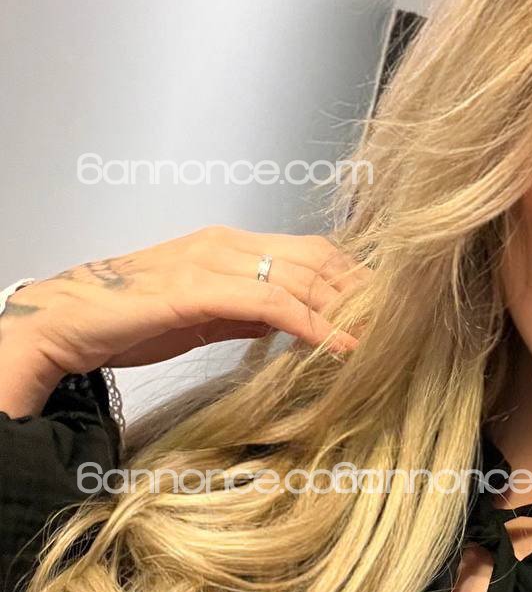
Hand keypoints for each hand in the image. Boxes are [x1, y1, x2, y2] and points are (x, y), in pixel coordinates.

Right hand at [0, 225, 369, 387]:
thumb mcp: (204, 316)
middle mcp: (228, 243)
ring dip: (349, 310)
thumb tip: (289, 325)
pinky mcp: (198, 289)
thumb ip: (246, 314)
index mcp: (232, 245)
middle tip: (403, 328)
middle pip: (319, 259)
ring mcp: (213, 261)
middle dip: (364, 294)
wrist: (68, 322)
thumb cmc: (130, 321)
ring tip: (384, 340)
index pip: (313, 254)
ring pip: (303, 276)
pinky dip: (313, 325)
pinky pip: (272, 303)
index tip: (388, 314)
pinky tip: (340, 348)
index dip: (355, 281)